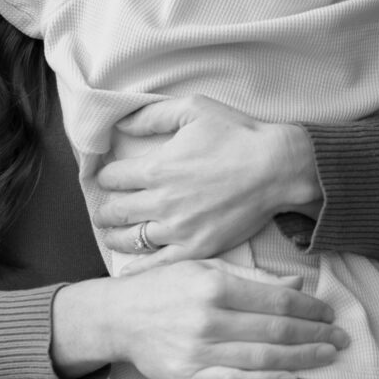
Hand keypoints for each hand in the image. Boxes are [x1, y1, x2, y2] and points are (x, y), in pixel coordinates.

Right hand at [52, 259, 348, 378]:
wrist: (120, 315)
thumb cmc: (166, 286)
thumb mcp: (204, 267)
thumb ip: (248, 276)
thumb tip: (293, 280)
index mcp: (214, 284)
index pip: (274, 298)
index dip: (307, 306)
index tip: (328, 310)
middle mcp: (209, 318)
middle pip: (275, 329)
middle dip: (313, 334)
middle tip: (341, 336)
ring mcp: (200, 350)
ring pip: (263, 358)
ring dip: (302, 358)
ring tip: (327, 356)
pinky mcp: (190, 377)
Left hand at [94, 96, 322, 268]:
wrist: (276, 168)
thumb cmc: (237, 134)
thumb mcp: (193, 108)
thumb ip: (152, 115)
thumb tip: (120, 123)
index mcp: (158, 167)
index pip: (113, 178)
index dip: (106, 176)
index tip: (107, 178)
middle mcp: (162, 201)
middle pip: (117, 211)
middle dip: (105, 210)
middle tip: (102, 211)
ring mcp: (180, 229)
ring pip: (132, 239)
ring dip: (115, 237)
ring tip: (111, 235)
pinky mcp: (198, 248)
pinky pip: (159, 266)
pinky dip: (140, 270)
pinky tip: (129, 271)